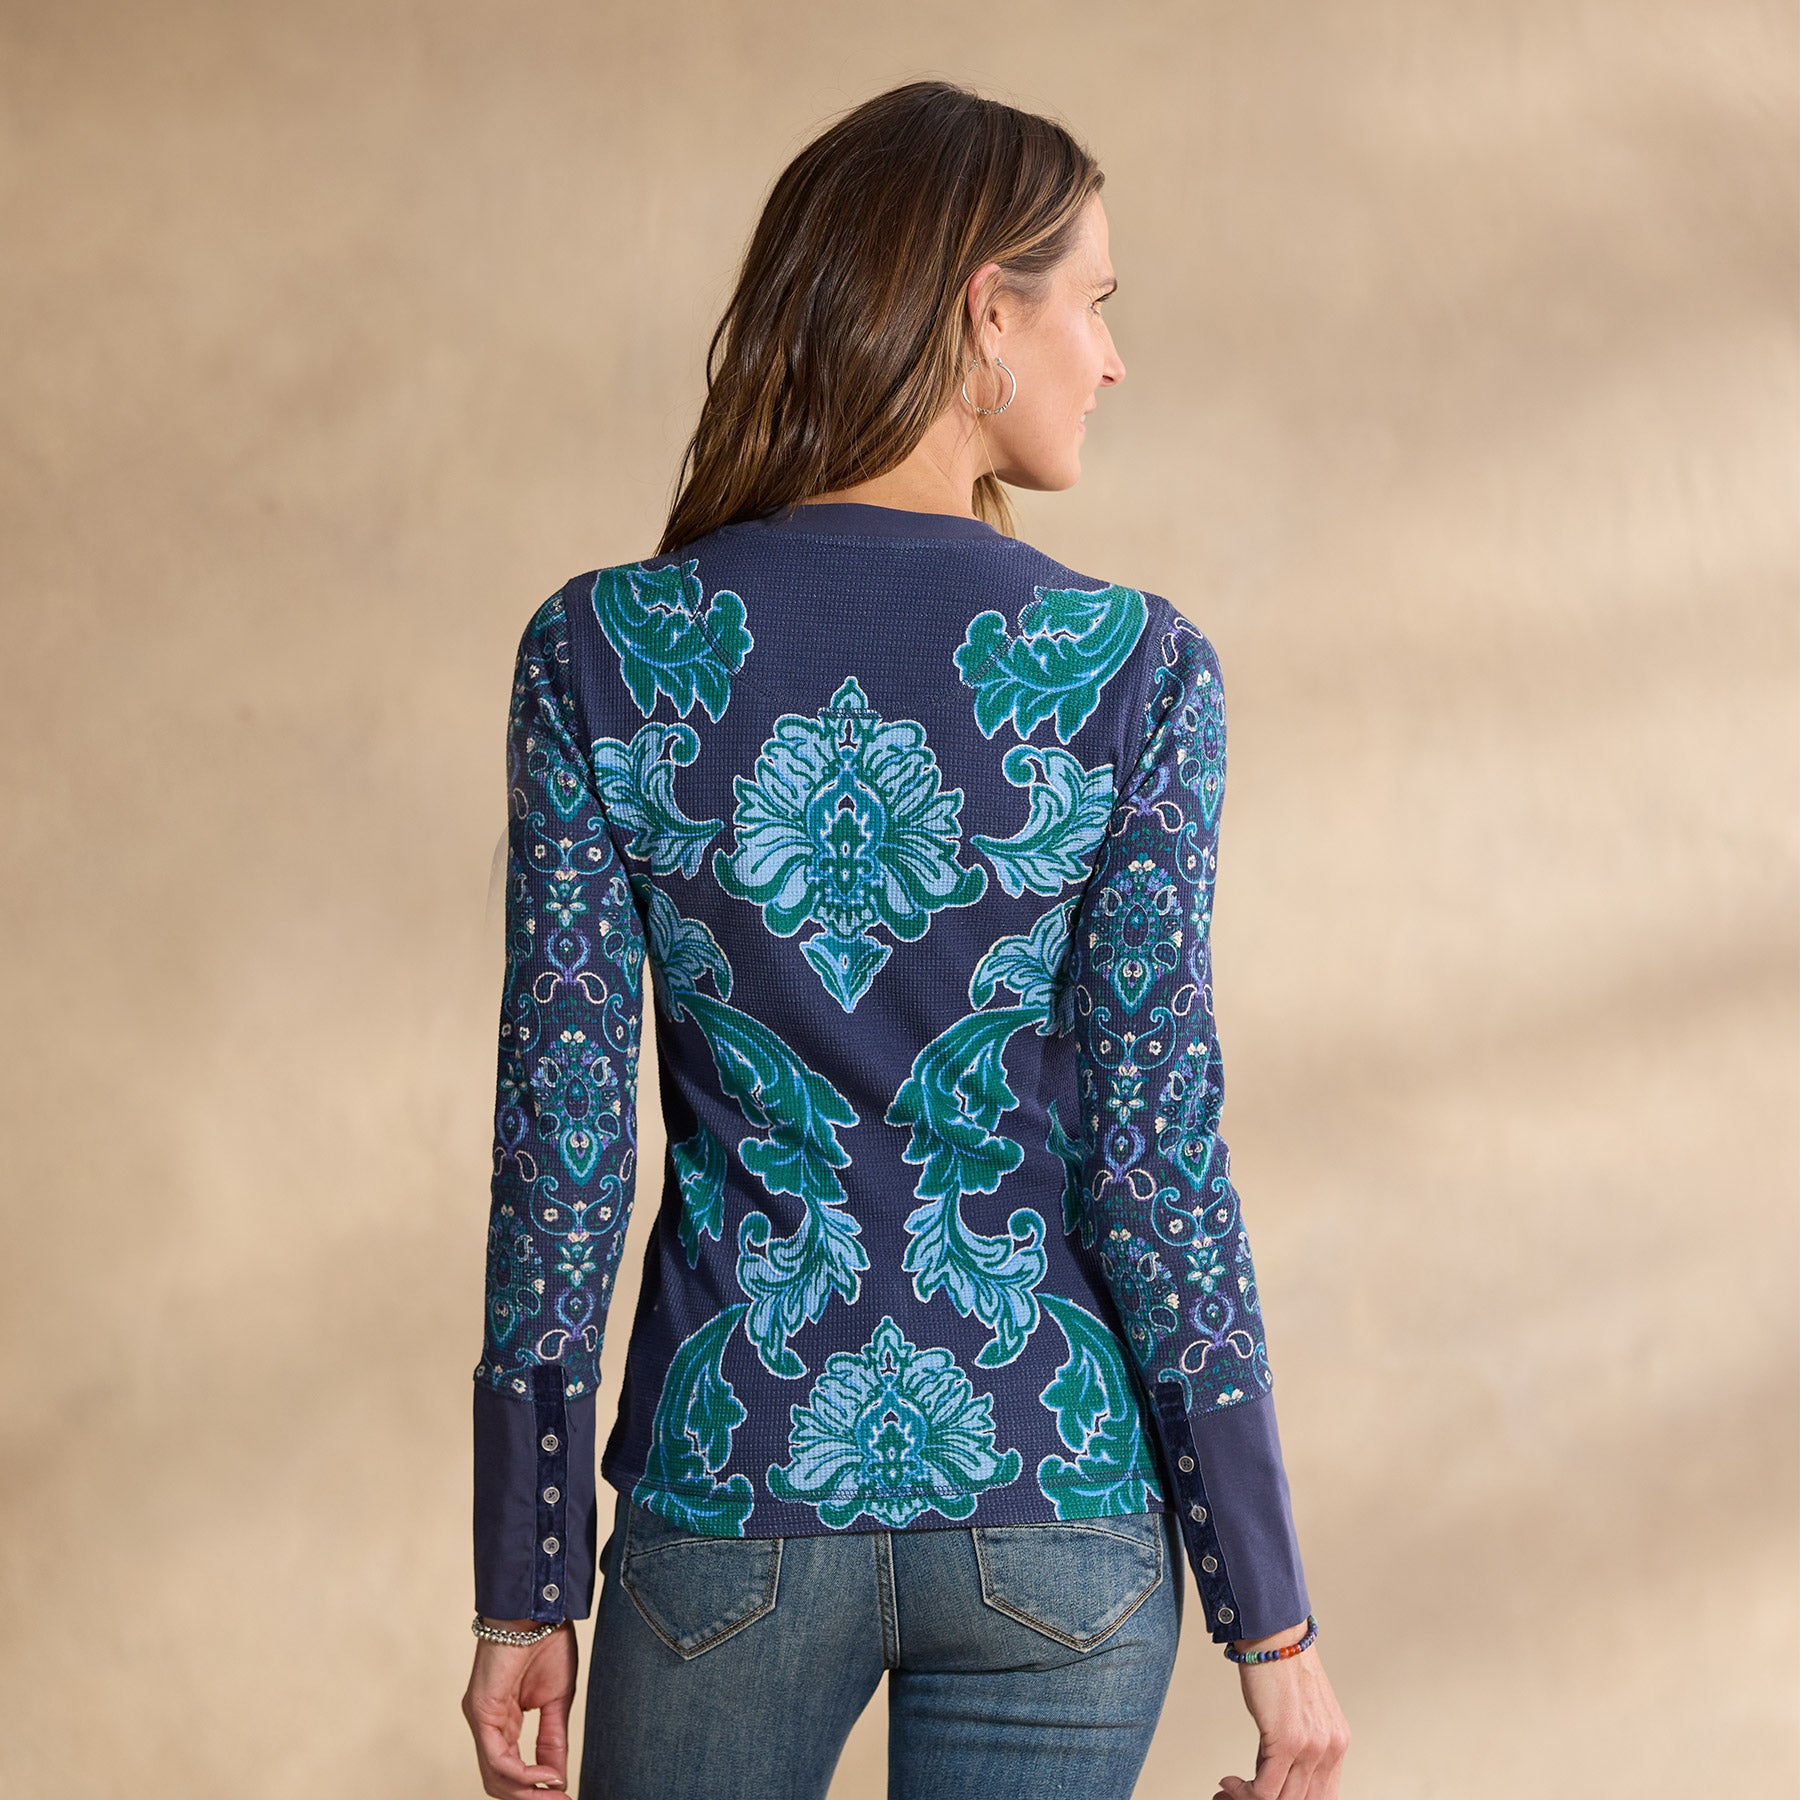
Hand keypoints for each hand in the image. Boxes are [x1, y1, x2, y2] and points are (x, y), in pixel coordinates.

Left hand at [462, 1621, 578, 1796]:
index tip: (565, 1798)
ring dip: (527, 1792)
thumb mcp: (557, 1699)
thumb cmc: (547, 1643)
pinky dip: (521, 1774)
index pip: (512, 1770)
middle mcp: (488, 1725)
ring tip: (556, 1793)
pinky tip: (545, 1775)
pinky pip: (497, 1757)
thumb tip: (557, 1778)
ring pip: (495, 1776)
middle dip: (531, 1797)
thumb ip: (553, 1739)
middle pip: (500, 1781)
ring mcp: (480, 1719)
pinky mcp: (480, 1711)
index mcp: (504, 1721)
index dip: (537, 1789)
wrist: (540, 1609)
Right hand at [1214, 1643, 1349, 1799]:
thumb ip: (1294, 1746)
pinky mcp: (1288, 1741)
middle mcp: (1331, 1748)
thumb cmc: (1280, 1666)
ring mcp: (1312, 1747)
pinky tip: (1228, 1782)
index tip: (1261, 1799)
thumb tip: (1269, 1776)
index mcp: (1337, 1743)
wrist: (1273, 1633)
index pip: (1322, 1796)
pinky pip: (1265, 1791)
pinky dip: (1243, 1792)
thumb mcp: (1299, 1713)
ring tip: (1228, 1793)